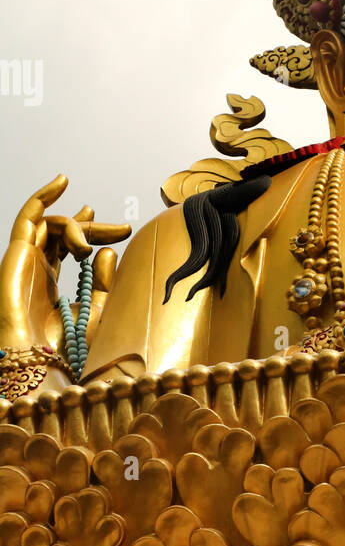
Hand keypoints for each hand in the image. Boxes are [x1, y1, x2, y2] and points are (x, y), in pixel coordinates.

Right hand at [0, 175, 130, 354]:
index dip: (97, 233)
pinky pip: (29, 217)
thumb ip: (103, 281)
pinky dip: (43, 197)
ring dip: (77, 228)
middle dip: (93, 227)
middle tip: (121, 229)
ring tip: (87, 247)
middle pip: (64, 232)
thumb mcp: (96, 311)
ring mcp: (25, 260)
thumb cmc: (66, 348)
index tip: (126, 230)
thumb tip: (108, 250)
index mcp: (50, 282)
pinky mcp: (16, 254)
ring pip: (52, 224)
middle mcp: (36, 268)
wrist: (41, 362)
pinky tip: (62, 182)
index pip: (71, 246)